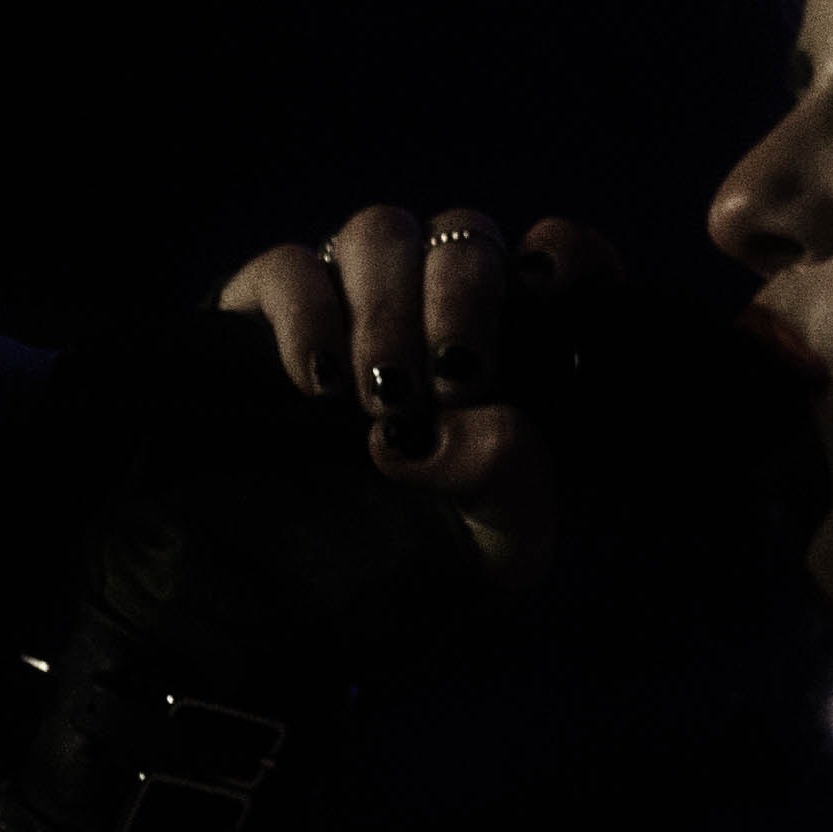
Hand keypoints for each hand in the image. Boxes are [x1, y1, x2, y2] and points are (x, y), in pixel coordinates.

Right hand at [214, 204, 629, 587]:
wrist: (293, 598)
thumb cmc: (423, 558)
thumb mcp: (496, 542)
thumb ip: (511, 482)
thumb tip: (467, 427)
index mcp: (515, 345)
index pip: (559, 259)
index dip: (563, 255)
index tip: (549, 289)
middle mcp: (436, 302)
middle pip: (464, 236)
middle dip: (463, 298)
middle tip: (455, 381)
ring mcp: (353, 297)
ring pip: (381, 233)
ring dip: (389, 309)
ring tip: (385, 397)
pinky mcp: (269, 309)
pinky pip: (290, 267)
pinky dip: (309, 314)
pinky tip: (321, 382)